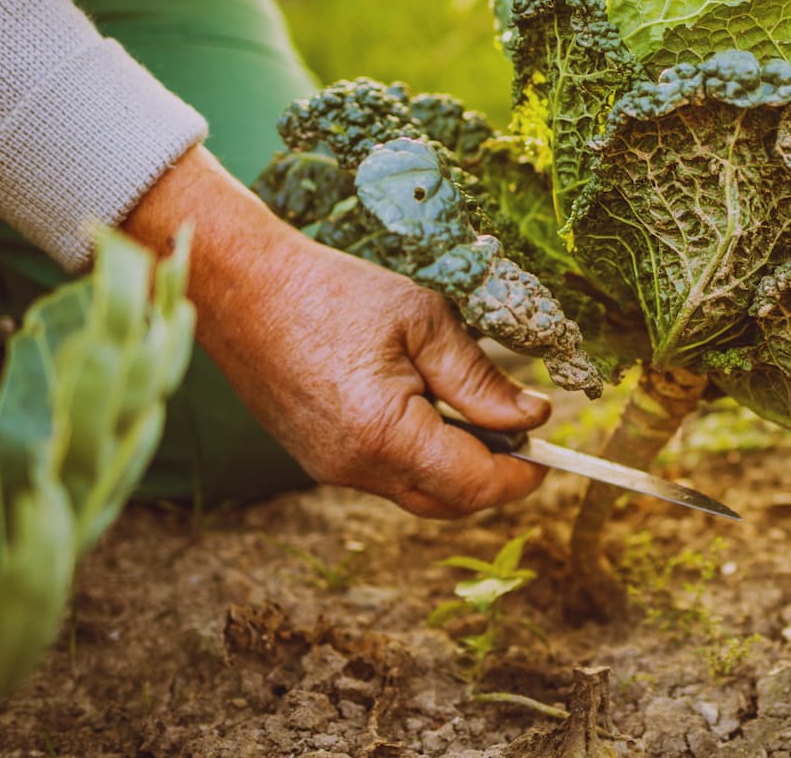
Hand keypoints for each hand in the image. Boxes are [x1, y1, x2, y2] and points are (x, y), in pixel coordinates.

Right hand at [123, 148, 548, 517]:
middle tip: (520, 432)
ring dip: (455, 467)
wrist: (242, 288)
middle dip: (492, 477)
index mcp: (385, 434)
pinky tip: (427, 410)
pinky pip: (385, 476)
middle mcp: (355, 467)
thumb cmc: (333, 292)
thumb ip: (480, 379)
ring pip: (416, 493)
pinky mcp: (317, 458)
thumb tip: (531, 417)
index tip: (548, 452)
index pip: (474, 485)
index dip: (520, 476)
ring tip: (473, 412)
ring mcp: (330, 469)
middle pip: (448, 502)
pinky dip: (419, 457)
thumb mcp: (424, 321)